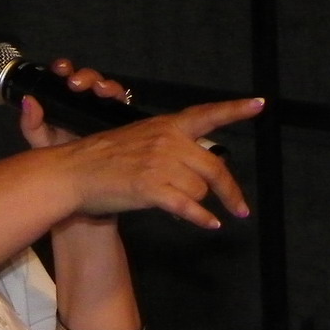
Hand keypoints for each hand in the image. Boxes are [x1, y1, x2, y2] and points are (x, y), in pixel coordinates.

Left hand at [17, 59, 131, 149]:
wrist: (79, 179)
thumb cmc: (59, 158)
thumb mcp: (40, 141)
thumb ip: (31, 124)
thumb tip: (28, 101)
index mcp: (64, 101)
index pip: (65, 77)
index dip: (64, 68)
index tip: (61, 68)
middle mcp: (85, 102)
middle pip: (89, 79)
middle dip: (84, 76)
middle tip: (75, 84)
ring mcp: (103, 109)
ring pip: (108, 88)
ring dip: (104, 84)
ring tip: (98, 89)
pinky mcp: (120, 119)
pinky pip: (123, 104)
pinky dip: (120, 97)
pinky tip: (114, 99)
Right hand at [42, 95, 263, 229]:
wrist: (71, 173)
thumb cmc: (99, 160)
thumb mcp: (136, 139)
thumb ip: (166, 147)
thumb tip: (191, 166)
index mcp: (166, 126)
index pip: (206, 114)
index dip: (235, 110)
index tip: (259, 105)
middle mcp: (168, 142)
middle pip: (215, 167)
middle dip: (231, 191)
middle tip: (241, 207)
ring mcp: (160, 165)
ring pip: (200, 190)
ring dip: (198, 205)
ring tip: (188, 211)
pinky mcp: (151, 189)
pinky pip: (187, 207)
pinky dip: (201, 218)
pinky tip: (209, 224)